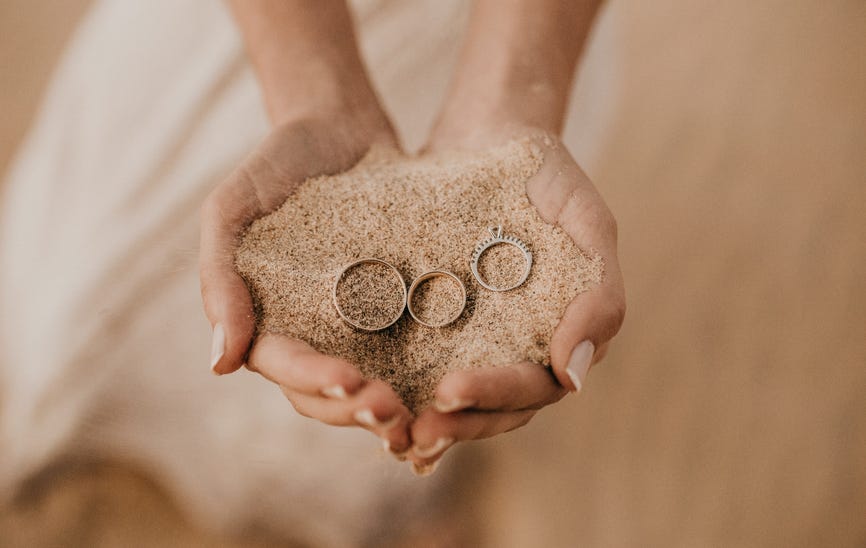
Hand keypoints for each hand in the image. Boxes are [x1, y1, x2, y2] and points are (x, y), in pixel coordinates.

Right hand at [200, 112, 414, 452]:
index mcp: (266, 319)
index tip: (349, 383)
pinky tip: (451, 388)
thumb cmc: (274, 163)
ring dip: (390, 408)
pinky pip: (408, 349)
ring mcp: (354, 324)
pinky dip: (423, 375)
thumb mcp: (232, 208)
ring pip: (368, 384)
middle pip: (327, 392)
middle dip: (356, 409)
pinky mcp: (397, 307)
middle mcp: (311, 331)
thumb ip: (219, 278)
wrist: (337, 127)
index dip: (314, 381)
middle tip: (394, 415)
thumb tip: (220, 365)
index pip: (285, 366)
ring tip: (421, 417)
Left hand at [407, 128, 625, 472]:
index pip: (535, 387)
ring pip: (455, 399)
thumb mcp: (587, 222)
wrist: (491, 132)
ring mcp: (477, 337)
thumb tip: (574, 378)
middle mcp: (519, 346)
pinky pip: (417, 363)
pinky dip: (399, 387)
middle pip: (493, 409)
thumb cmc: (548, 174)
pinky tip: (363, 397)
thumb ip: (599, 296)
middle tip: (412, 434)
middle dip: (454, 425)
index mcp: (561, 334)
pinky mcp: (435, 321)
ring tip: (386, 431)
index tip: (450, 392)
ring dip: (424, 420)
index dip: (495, 396)